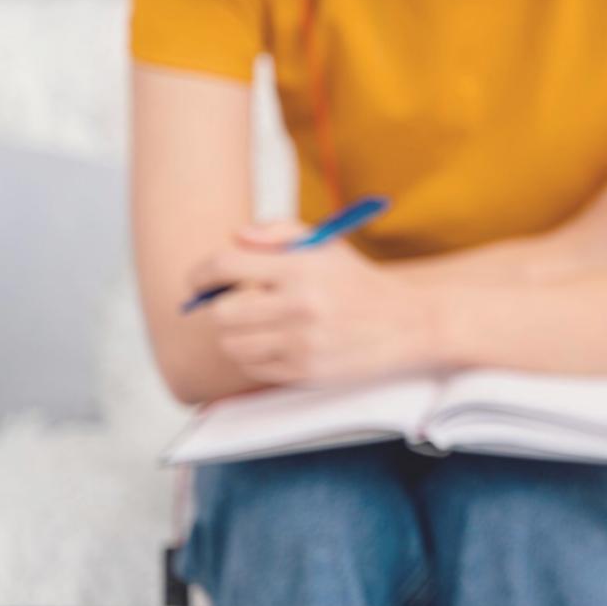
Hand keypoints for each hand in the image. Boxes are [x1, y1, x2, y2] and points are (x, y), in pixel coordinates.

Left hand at [188, 221, 434, 386]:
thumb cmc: (359, 283)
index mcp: (300, 268)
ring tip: (255, 325)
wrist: (409, 323)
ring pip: (232, 344)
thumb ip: (278, 233)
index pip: (225, 266)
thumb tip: (235, 237)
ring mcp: (302, 343)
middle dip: (222, 307)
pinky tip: (273, 344)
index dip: (201, 274)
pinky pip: (253, 367)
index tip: (198, 281)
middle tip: (235, 304)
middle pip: (222, 312)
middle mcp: (300, 306)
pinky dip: (254, 357)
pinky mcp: (306, 372)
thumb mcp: (327, 245)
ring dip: (236, 335)